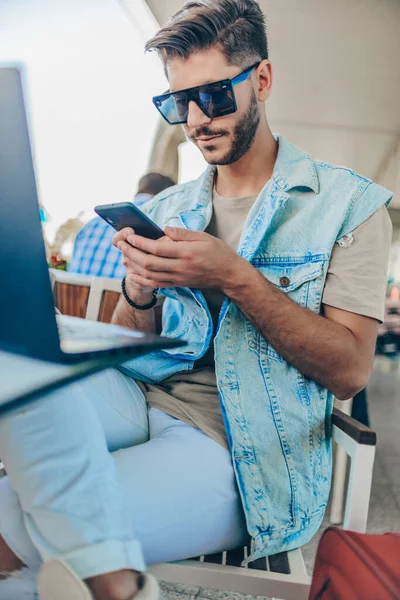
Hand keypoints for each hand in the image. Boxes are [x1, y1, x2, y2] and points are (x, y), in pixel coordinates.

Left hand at [113, 226, 244, 291]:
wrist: (228, 275)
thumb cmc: (217, 252)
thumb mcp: (203, 236)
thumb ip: (182, 233)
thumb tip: (164, 229)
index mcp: (186, 253)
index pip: (157, 248)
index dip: (140, 242)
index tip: (130, 235)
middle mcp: (180, 268)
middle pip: (148, 263)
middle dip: (131, 253)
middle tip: (121, 244)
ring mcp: (177, 278)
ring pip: (149, 275)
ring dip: (133, 266)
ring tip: (123, 255)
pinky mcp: (177, 285)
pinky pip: (154, 284)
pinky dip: (140, 279)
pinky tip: (132, 272)